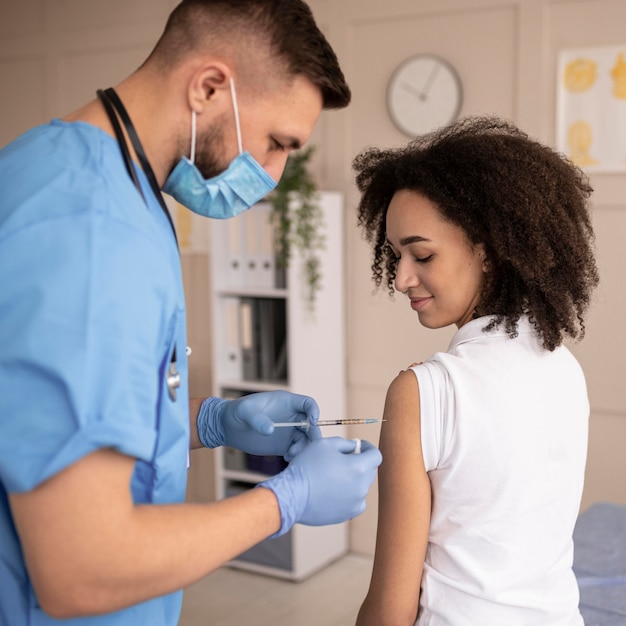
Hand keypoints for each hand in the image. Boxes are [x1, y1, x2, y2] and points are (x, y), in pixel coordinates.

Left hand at [196, 391, 320, 457]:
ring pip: (306, 439)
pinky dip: (296, 455)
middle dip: (313, 435)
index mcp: (286, 402)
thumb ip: (257, 419)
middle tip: (307, 446)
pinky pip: (296, 450)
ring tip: (291, 454)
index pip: (308, 403)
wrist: (227, 427)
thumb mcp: (244, 412)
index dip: (314, 411)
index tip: (312, 422)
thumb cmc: (236, 412)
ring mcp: (288, 431)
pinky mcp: (283, 445)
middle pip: (311, 424)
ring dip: (304, 448)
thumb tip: (271, 429)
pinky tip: (287, 458)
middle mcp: (291, 417)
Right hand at [259, 437, 382, 535]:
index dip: (368, 448)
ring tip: (334, 476)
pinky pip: (355, 501)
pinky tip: (334, 491)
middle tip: (343, 459)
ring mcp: (356, 503)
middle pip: (370, 471)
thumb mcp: (326, 444)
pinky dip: (349, 494)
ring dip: (354, 479)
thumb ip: (346, 444)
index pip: (376, 455)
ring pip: (362, 486)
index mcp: (359, 467)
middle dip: (360, 462)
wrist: (293, 495)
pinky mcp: (347, 514)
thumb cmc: (308, 466)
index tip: (359, 446)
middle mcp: (362, 487)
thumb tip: (355, 447)